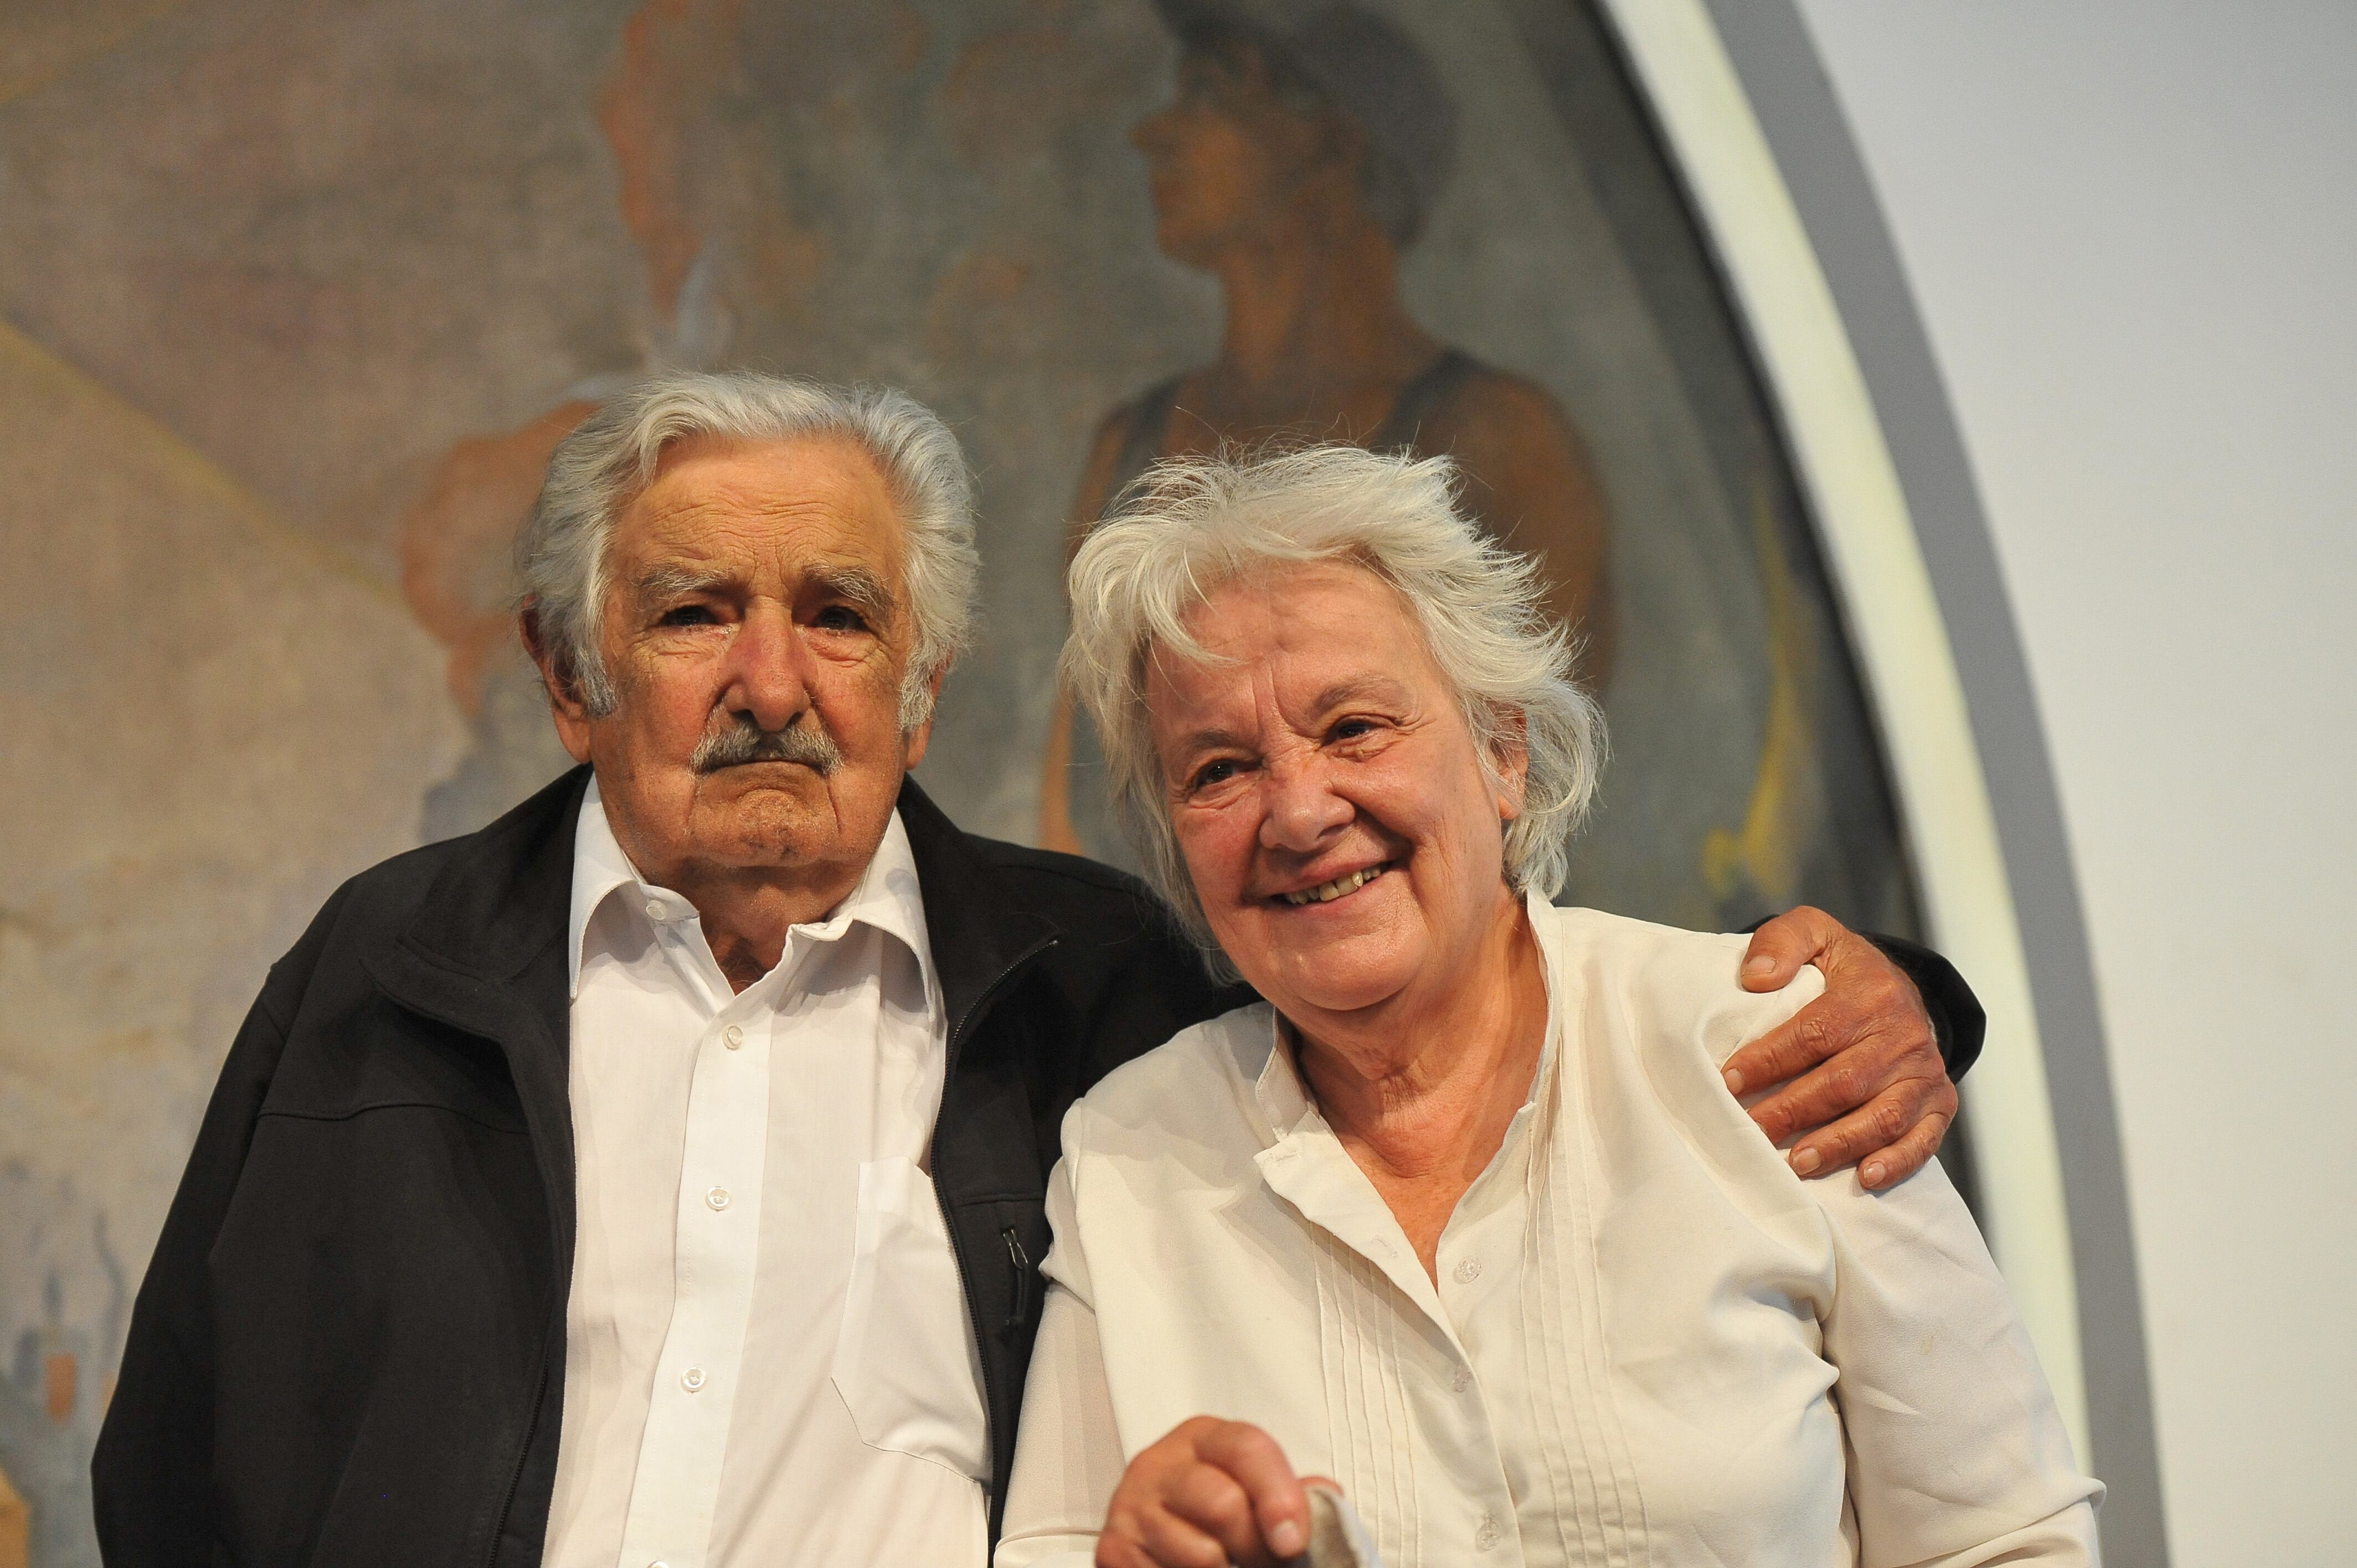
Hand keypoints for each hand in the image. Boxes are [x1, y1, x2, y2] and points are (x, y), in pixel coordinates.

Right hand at [1096, 1417, 1324, 1567]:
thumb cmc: (1215, 1513)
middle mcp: (1160, 1462)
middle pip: (1223, 1504)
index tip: (1294, 1541)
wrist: (1155, 1533)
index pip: (1246, 1448)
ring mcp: (1131, 1505)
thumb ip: (1290, 1494)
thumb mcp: (1253, 1490)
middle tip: (1267, 1565)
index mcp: (1204, 1438)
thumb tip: (1327, 1496)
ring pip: (1200, 1554)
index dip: (1278, 1496)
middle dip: (1257, 1549)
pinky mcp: (1112, 1548)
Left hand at [1723, 907, 1957, 1189]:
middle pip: (1843, 1082)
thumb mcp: (1813, 933)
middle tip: (1751, 1132)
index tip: (1728, 1082)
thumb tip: (1756, 978)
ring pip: (1882, 1116)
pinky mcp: (1939, 1102)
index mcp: (1871, 993)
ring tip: (1797, 1162)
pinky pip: (1923, 1139)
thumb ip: (1782, 942)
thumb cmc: (1842, 969)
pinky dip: (1897, 1162)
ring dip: (1839, 1143)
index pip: (1814, 1033)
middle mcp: (1904, 1035)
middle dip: (1792, 1111)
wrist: (1899, 989)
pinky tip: (1865, 1177)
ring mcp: (1924, 1072)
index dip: (1769, 1060)